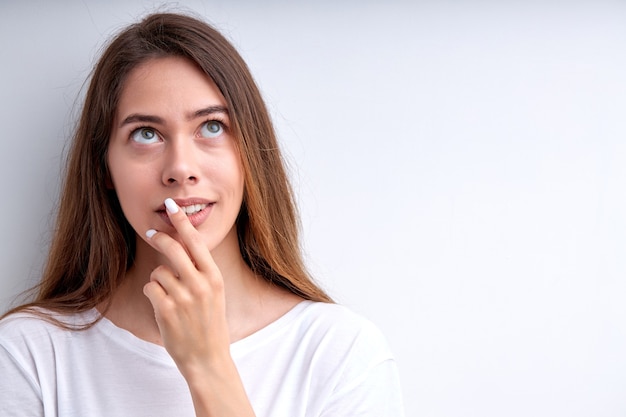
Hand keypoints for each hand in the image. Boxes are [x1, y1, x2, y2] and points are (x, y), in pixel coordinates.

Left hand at [143, 198, 229, 379]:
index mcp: (214, 277)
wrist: (208, 358)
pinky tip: (162, 305)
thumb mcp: (214, 293)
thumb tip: (179, 245)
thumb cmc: (210, 323)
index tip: (171, 206)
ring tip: (168, 294)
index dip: (182, 221)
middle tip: (150, 233)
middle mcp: (201, 284)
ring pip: (158, 271)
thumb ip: (200, 271)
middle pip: (173, 248)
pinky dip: (152, 293)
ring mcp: (183, 297)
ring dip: (158, 279)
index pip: (196, 241)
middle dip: (159, 237)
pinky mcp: (167, 310)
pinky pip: (150, 287)